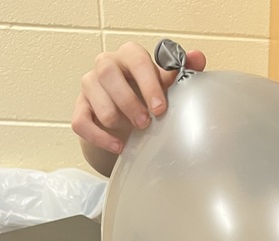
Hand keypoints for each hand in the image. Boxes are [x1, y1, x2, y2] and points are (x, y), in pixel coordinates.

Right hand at [72, 43, 206, 155]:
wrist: (127, 117)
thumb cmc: (147, 94)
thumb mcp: (165, 84)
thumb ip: (181, 70)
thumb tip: (198, 58)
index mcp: (129, 55)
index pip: (136, 59)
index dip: (148, 84)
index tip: (160, 109)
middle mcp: (106, 64)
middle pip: (109, 74)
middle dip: (129, 102)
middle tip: (145, 123)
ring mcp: (90, 85)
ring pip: (96, 98)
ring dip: (115, 119)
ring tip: (132, 133)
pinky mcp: (81, 108)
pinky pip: (81, 122)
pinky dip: (100, 137)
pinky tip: (118, 147)